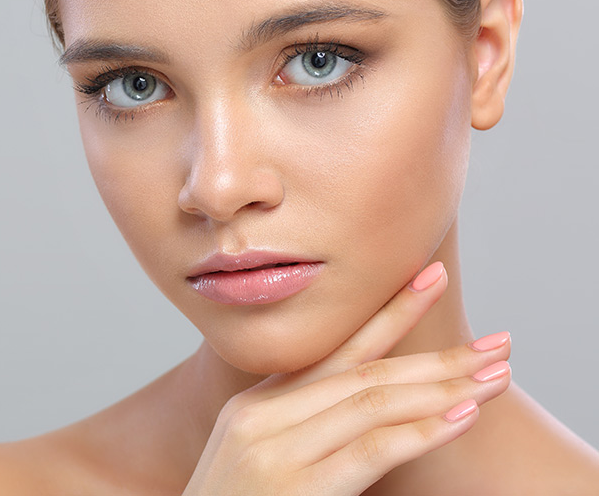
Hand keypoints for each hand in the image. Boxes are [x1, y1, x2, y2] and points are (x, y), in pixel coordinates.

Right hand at [181, 262, 512, 494]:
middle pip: (363, 371)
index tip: (431, 278)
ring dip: (443, 386)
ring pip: (372, 400)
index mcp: (257, 405)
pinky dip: (421, 431)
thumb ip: (303, 428)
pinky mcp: (295, 486)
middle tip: (496, 343)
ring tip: (495, 376)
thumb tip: (371, 408)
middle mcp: (262, 416)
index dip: (389, 313)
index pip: (335, 350)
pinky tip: (462, 415)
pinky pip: (370, 449)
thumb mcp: (260, 460)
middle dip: (436, 355)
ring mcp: (275, 449)